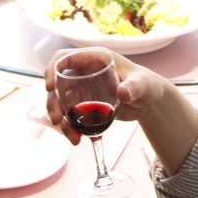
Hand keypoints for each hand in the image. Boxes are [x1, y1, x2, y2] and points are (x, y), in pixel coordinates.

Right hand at [44, 48, 171, 144]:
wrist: (148, 102)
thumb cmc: (146, 85)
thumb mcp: (142, 85)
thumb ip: (134, 87)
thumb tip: (122, 92)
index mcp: (94, 58)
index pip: (64, 58)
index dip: (52, 69)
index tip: (50, 87)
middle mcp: (84, 72)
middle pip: (57, 83)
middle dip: (52, 101)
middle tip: (57, 119)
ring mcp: (82, 88)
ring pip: (60, 101)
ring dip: (60, 118)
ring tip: (72, 136)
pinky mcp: (84, 104)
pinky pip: (69, 115)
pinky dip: (70, 127)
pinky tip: (77, 139)